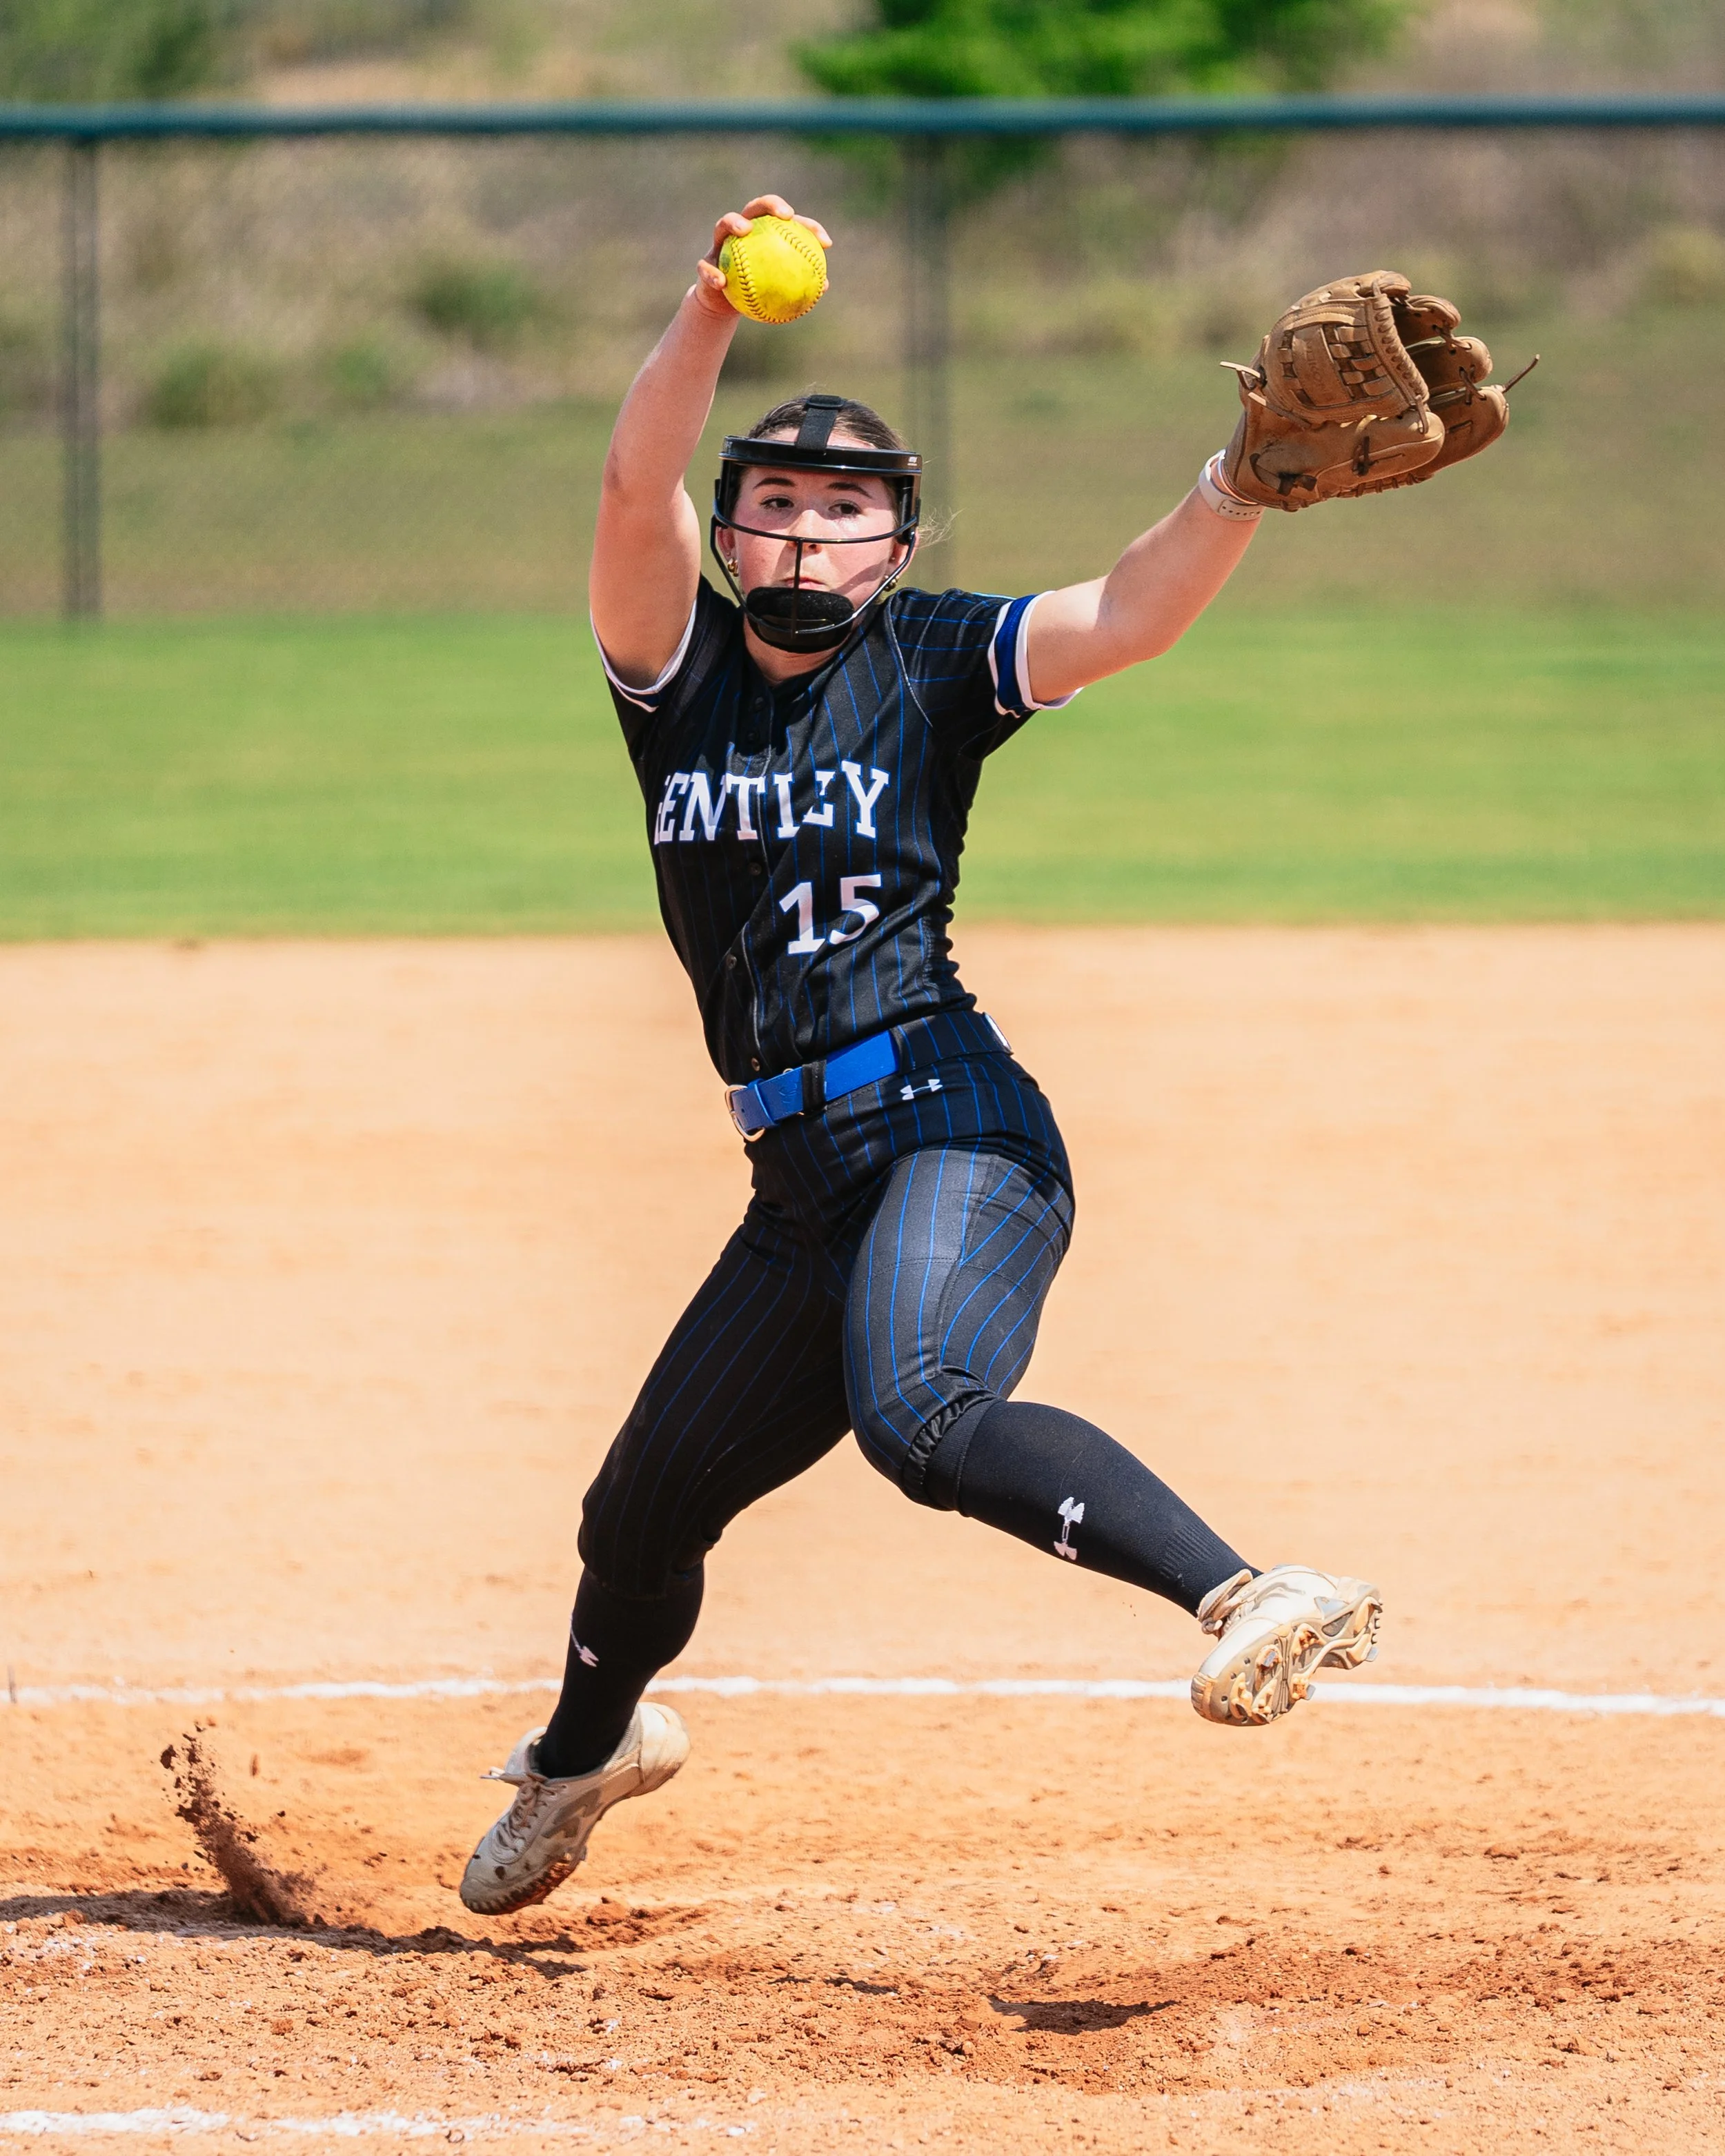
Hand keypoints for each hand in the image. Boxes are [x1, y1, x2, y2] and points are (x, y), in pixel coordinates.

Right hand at [692, 195, 831, 317]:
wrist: (725, 304)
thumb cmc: (757, 293)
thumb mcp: (781, 290)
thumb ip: (800, 283)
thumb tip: (825, 285)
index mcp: (763, 233)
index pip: (788, 222)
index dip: (808, 225)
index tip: (824, 241)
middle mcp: (742, 231)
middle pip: (755, 208)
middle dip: (770, 204)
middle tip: (786, 214)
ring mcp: (721, 244)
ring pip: (723, 224)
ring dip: (733, 223)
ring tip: (744, 230)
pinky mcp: (705, 263)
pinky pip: (706, 266)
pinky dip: (712, 273)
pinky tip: (721, 282)